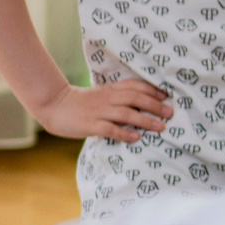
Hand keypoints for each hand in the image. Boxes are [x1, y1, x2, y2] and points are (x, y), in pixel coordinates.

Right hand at [31, 80, 173, 145]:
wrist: (54, 106)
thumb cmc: (80, 103)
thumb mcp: (100, 94)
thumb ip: (117, 97)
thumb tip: (140, 105)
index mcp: (109, 89)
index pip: (134, 85)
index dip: (151, 90)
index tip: (166, 96)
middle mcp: (107, 99)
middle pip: (135, 98)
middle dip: (155, 105)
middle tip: (170, 113)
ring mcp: (98, 112)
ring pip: (126, 114)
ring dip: (145, 120)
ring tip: (160, 127)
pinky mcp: (90, 125)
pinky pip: (110, 129)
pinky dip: (124, 133)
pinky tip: (136, 138)